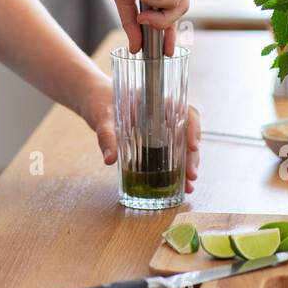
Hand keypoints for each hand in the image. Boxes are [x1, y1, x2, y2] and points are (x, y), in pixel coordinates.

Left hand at [75, 71, 201, 190]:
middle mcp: (164, 116)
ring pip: (182, 146)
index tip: (193, 146)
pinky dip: (176, 169)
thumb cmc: (100, 101)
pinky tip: (179, 184)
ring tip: (188, 186)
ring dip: (187, 166)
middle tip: (191, 176)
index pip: (185, 112)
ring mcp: (160, 130)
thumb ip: (106, 135)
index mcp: (157, 102)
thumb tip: (109, 158)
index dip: (193, 129)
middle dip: (192, 156)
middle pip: (187, 134)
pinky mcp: (154, 142)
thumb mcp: (102, 116)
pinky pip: (170, 154)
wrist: (94, 101)